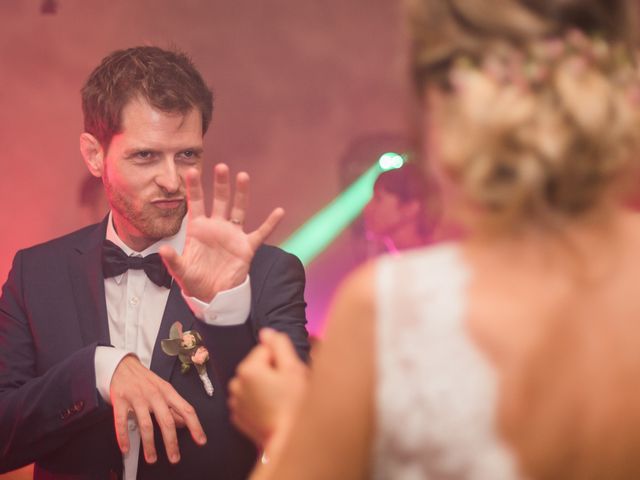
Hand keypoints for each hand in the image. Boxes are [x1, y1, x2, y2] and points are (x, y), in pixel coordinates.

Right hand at [110, 355, 206, 463]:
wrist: (123, 365)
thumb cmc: (145, 380)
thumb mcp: (164, 389)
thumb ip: (174, 406)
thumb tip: (185, 423)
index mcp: (168, 392)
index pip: (186, 410)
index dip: (195, 426)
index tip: (201, 440)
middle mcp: (155, 395)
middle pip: (167, 421)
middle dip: (172, 442)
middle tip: (175, 458)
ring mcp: (137, 398)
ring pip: (146, 424)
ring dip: (149, 444)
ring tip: (152, 458)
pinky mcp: (121, 401)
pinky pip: (122, 422)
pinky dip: (123, 437)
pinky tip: (126, 449)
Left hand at [159, 163, 283, 301]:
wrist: (213, 296)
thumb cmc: (195, 281)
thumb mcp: (181, 271)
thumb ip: (173, 260)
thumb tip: (162, 250)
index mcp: (198, 229)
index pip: (196, 203)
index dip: (194, 188)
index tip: (191, 171)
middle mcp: (216, 227)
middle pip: (219, 200)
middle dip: (220, 184)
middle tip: (221, 167)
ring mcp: (232, 235)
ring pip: (239, 210)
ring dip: (241, 194)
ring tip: (243, 176)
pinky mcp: (246, 247)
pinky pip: (260, 233)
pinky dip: (270, 223)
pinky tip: (279, 212)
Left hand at [228, 329, 308, 445]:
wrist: (287, 442)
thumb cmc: (294, 405)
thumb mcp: (293, 369)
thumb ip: (279, 345)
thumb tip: (267, 332)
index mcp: (248, 369)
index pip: (266, 349)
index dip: (281, 360)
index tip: (288, 375)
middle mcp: (236, 383)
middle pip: (258, 366)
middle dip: (272, 373)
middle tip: (287, 389)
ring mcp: (235, 402)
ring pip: (253, 383)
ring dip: (265, 387)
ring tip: (279, 401)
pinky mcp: (238, 417)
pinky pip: (249, 400)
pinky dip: (259, 402)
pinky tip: (271, 411)